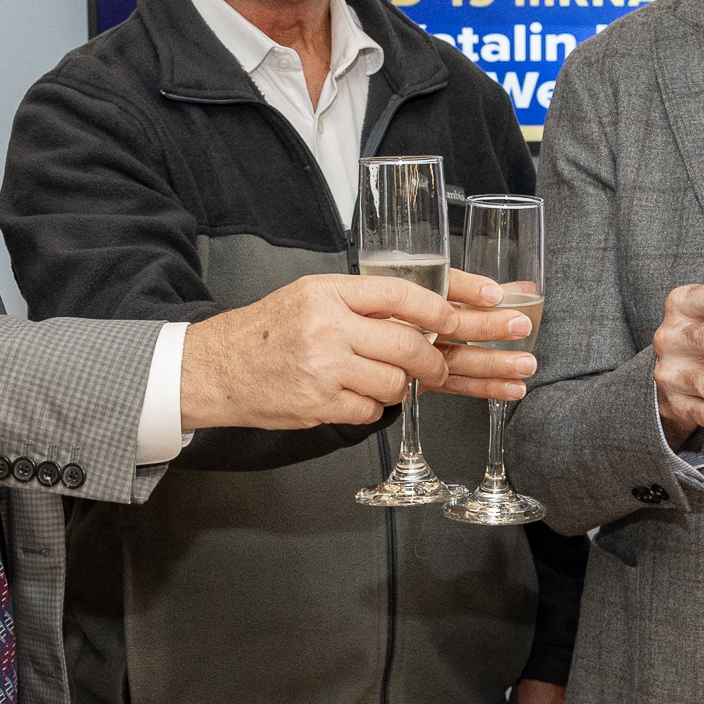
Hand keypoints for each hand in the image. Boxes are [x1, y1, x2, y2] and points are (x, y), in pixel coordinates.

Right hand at [177, 272, 526, 431]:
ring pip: (396, 383)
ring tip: (374, 380)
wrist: (214, 368)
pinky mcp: (319, 404)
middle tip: (444, 365)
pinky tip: (347, 397)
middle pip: (410, 344)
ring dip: (398, 387)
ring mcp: (325, 367)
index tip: (489, 305)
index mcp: (331, 292)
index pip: (404, 294)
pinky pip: (371, 411)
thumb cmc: (269, 331)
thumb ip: (363, 303)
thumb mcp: (312, 296)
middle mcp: (329, 326)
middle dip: (438, 360)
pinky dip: (369, 408)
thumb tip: (427, 313)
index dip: (450, 304)